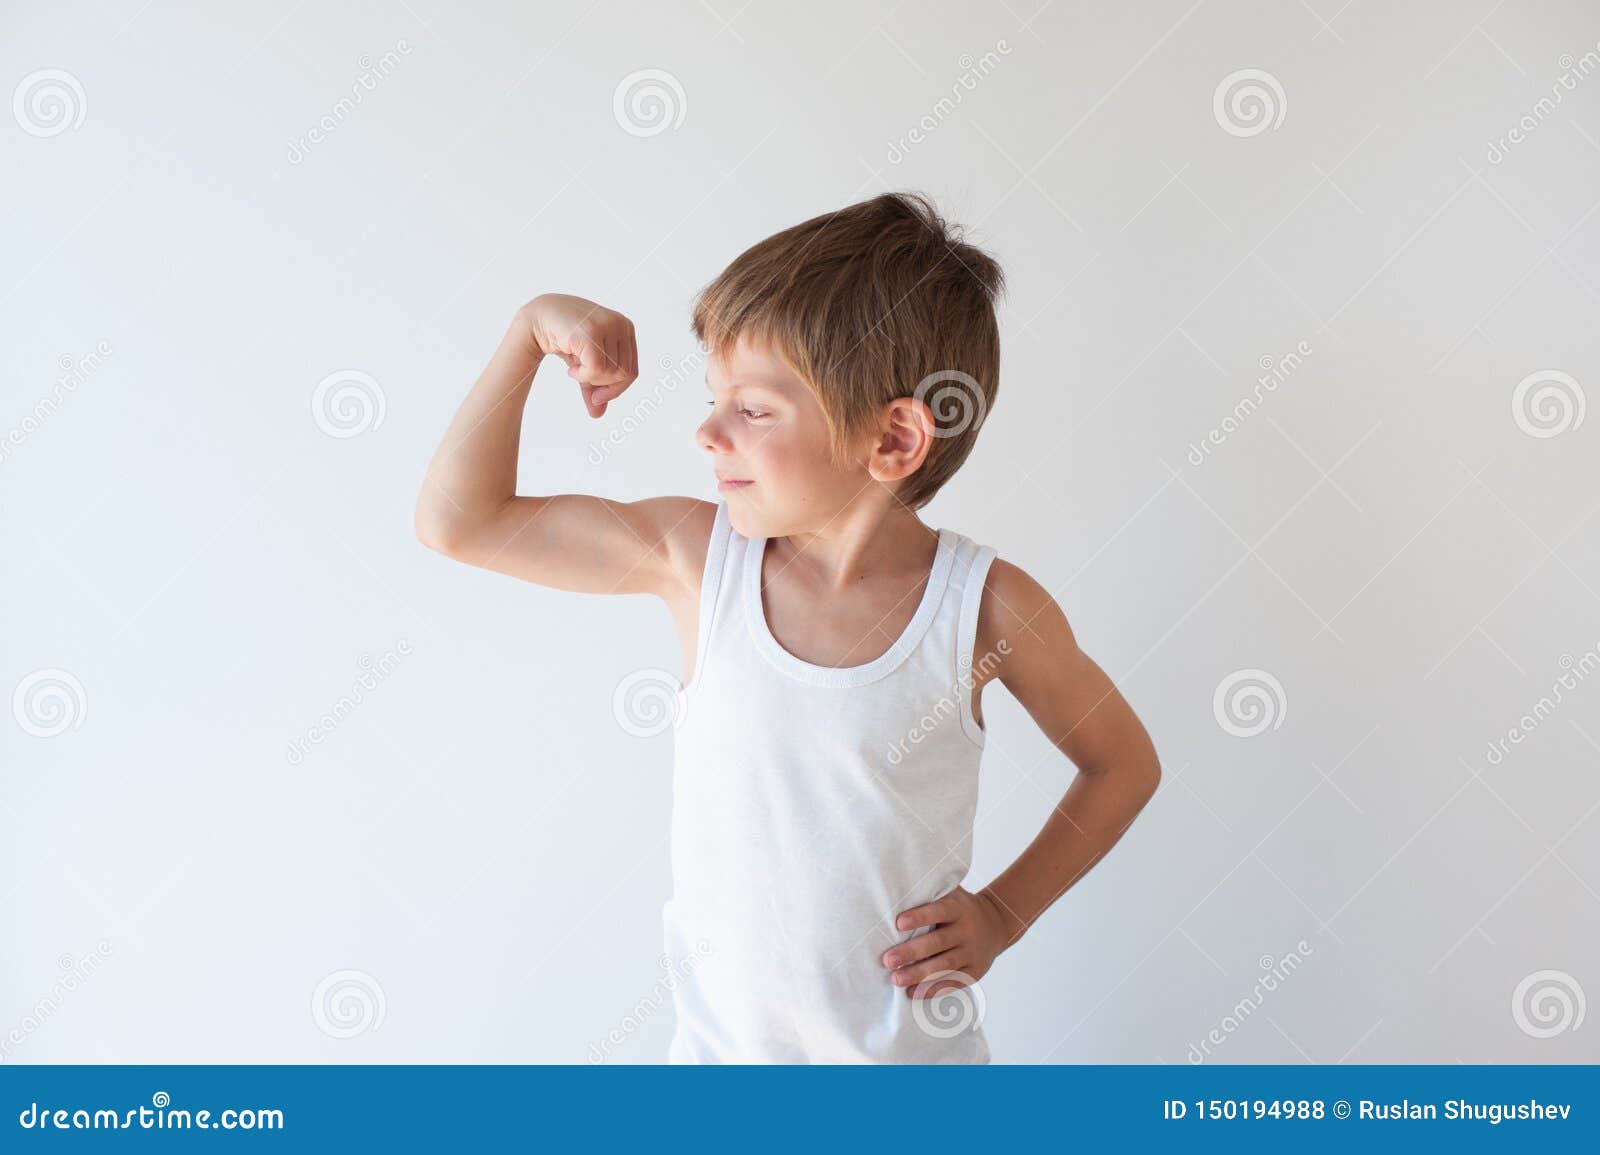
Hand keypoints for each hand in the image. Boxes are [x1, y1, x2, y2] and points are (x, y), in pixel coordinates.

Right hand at [519, 293, 638, 417]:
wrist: (538, 319)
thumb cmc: (565, 339)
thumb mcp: (585, 365)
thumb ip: (594, 387)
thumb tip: (598, 415)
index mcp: (626, 328)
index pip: (632, 370)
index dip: (616, 390)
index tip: (597, 398)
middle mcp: (620, 324)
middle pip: (624, 374)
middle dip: (603, 386)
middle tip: (583, 381)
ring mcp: (607, 325)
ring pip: (611, 373)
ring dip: (589, 379)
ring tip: (575, 368)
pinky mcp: (591, 332)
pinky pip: (597, 369)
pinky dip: (582, 376)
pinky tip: (571, 368)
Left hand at [880, 886, 1013, 997]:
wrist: (996, 923)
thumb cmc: (959, 907)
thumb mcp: (951, 894)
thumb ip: (929, 893)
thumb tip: (894, 889)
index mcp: (958, 909)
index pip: (938, 911)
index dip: (919, 917)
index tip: (898, 923)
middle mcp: (967, 931)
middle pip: (938, 942)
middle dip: (911, 952)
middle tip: (888, 960)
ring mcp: (972, 953)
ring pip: (944, 966)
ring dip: (919, 974)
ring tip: (896, 979)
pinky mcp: (974, 972)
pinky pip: (953, 982)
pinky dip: (933, 990)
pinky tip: (913, 993)